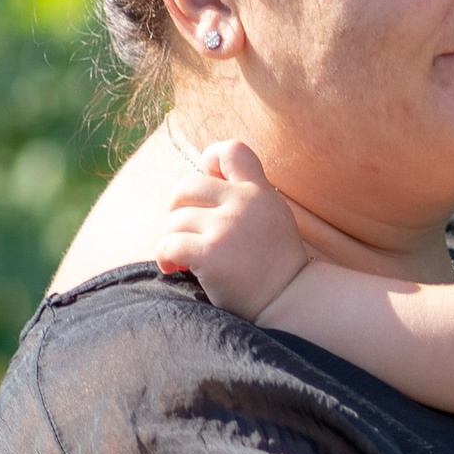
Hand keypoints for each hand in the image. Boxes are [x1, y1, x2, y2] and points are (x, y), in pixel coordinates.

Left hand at [155, 138, 308, 319]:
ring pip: (174, 220)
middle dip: (175, 209)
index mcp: (260, 191)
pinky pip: (169, 245)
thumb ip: (246, 197)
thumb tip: (204, 179)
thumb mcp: (272, 217)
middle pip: (186, 186)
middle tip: (181, 230)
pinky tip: (174, 269)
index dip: (210, 159)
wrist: (289, 302)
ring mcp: (227, 227)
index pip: (232, 152)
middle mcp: (244, 203)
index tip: (206, 183)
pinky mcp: (211, 253)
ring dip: (170, 240)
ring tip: (180, 260)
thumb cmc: (275, 265)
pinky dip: (164, 258)